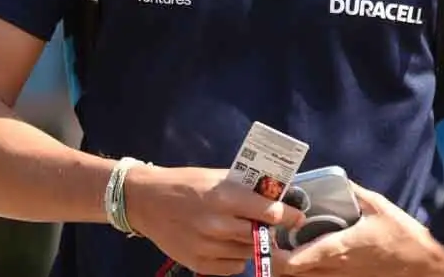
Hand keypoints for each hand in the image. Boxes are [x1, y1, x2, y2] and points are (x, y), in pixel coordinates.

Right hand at [123, 165, 302, 275]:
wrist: (146, 201)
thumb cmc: (186, 184)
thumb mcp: (218, 177)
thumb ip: (245, 188)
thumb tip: (277, 194)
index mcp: (226, 197)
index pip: (271, 212)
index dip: (289, 216)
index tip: (298, 217)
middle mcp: (219, 224)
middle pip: (261, 235)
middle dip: (271, 230)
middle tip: (274, 226)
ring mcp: (208, 246)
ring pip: (248, 252)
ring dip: (254, 244)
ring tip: (247, 232)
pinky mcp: (198, 263)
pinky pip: (233, 266)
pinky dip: (237, 257)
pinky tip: (230, 244)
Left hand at [276, 183, 443, 276]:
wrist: (424, 264)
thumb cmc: (402, 235)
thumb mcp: (378, 205)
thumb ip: (354, 191)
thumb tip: (336, 179)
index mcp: (337, 248)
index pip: (292, 261)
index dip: (271, 254)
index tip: (264, 237)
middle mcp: (334, 269)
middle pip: (290, 274)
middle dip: (274, 259)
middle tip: (270, 238)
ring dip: (290, 266)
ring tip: (285, 246)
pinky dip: (307, 271)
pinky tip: (310, 256)